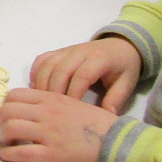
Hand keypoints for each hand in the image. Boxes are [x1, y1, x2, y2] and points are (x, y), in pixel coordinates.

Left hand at [0, 88, 117, 161]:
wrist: (116, 141)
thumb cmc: (97, 123)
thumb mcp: (73, 102)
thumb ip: (52, 102)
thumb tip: (32, 108)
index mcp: (52, 98)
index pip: (15, 95)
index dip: (6, 104)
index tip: (7, 113)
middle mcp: (46, 112)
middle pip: (8, 110)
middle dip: (0, 120)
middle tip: (3, 128)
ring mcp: (48, 133)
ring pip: (10, 129)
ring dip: (2, 136)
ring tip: (6, 142)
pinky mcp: (51, 154)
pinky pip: (20, 153)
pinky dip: (7, 154)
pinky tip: (5, 155)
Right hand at [28, 37, 142, 112]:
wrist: (120, 45)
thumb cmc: (123, 67)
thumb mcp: (126, 83)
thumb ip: (116, 99)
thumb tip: (105, 116)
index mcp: (99, 59)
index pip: (81, 76)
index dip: (74, 94)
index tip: (71, 113)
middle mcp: (80, 52)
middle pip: (60, 71)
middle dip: (55, 93)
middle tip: (53, 113)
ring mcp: (67, 50)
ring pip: (47, 65)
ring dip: (42, 85)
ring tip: (42, 104)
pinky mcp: (59, 51)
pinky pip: (42, 60)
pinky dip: (35, 74)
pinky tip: (35, 90)